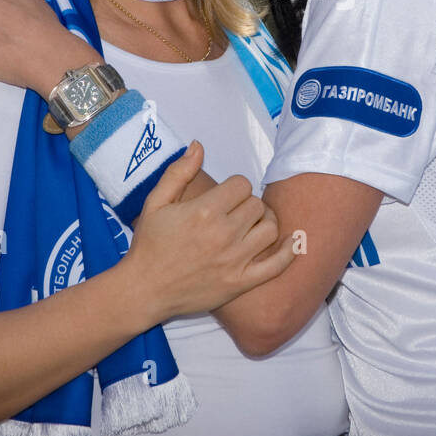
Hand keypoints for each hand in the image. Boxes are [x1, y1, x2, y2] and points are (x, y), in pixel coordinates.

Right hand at [124, 143, 294, 320]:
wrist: (143, 290)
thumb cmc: (148, 245)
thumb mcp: (155, 202)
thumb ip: (178, 172)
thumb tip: (198, 145)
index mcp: (204, 211)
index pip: (242, 185)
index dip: (235, 187)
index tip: (225, 196)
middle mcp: (223, 234)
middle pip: (257, 205)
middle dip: (247, 204)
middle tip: (235, 212)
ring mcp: (234, 261)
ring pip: (270, 230)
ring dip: (264, 223)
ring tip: (252, 225)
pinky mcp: (240, 283)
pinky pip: (276, 266)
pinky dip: (289, 253)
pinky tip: (292, 242)